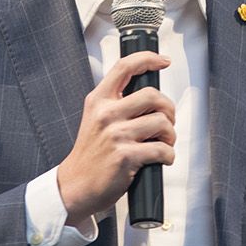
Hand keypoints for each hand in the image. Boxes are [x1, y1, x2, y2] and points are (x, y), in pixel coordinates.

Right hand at [55, 51, 174, 221]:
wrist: (76, 186)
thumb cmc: (91, 154)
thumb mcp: (95, 119)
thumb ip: (116, 104)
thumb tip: (150, 96)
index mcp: (98, 101)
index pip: (124, 67)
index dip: (148, 58)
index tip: (163, 61)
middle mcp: (106, 114)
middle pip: (153, 95)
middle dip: (169, 109)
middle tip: (167, 121)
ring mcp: (116, 135)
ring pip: (162, 122)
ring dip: (170, 135)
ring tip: (163, 143)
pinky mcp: (125, 156)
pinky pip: (162, 150)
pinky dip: (168, 156)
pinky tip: (161, 159)